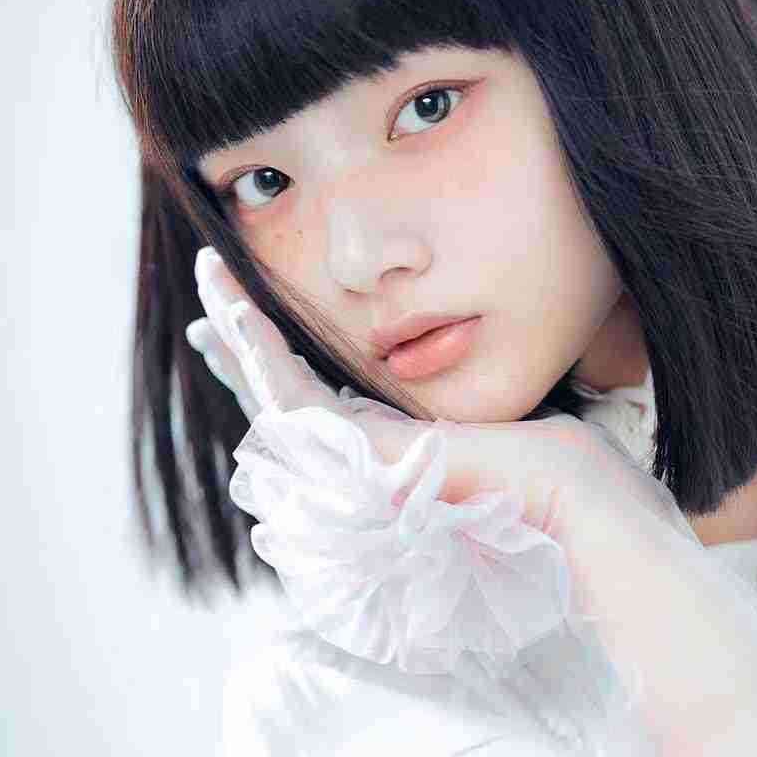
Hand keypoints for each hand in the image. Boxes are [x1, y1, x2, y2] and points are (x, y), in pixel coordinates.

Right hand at [188, 245, 611, 540]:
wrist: (549, 485)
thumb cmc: (530, 449)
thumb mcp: (466, 397)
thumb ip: (429, 382)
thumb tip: (420, 342)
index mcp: (375, 440)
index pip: (303, 386)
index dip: (265, 345)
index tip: (240, 300)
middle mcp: (349, 452)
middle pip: (271, 384)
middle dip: (233, 330)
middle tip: (207, 275)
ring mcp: (342, 458)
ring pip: (266, 385)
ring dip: (233, 326)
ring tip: (210, 271)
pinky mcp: (346, 451)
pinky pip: (284, 392)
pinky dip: (256, 349)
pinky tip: (237, 308)